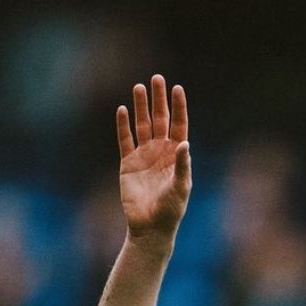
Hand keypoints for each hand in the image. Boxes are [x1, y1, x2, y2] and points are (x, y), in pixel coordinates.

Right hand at [115, 74, 190, 238]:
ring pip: (142, 125)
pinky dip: (123, 125)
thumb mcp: (180, 188)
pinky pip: (125, 140)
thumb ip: (182, 166)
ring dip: (140, 107)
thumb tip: (184, 144)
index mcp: (177, 155)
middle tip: (156, 78)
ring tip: (138, 87)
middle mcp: (161, 151)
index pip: (179, 125)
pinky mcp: (128, 163)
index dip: (178, 107)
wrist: (150, 227)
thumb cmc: (171, 210)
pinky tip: (121, 109)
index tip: (177, 89)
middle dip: (158, 99)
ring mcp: (144, 155)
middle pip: (160, 119)